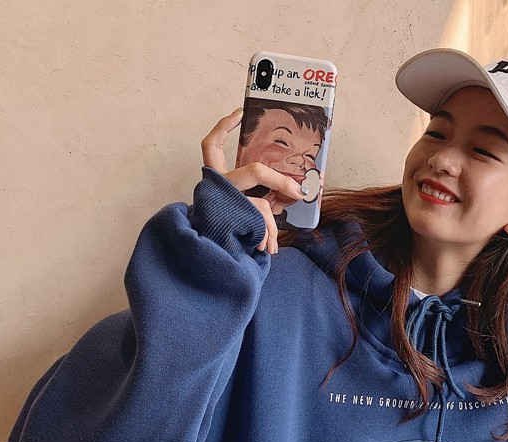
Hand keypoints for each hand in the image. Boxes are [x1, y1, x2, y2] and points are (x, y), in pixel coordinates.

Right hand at [200, 109, 305, 253]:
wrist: (208, 262)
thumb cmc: (226, 234)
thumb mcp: (246, 212)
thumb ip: (264, 201)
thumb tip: (293, 196)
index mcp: (217, 182)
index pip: (210, 147)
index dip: (222, 128)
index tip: (238, 112)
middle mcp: (217, 188)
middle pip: (254, 172)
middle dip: (281, 181)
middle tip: (299, 191)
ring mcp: (223, 204)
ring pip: (261, 206)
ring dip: (273, 226)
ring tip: (272, 246)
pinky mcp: (231, 220)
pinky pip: (260, 223)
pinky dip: (267, 236)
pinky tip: (265, 248)